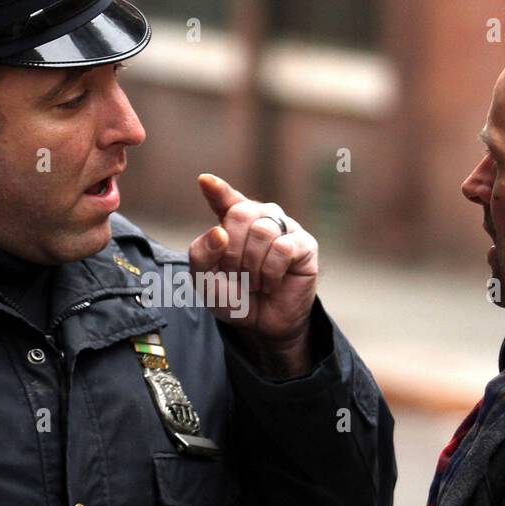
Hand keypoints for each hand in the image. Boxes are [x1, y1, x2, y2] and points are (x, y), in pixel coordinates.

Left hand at [188, 174, 318, 374]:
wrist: (260, 325)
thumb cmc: (234, 297)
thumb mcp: (205, 280)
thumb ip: (200, 254)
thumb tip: (218, 231)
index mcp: (233, 222)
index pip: (225, 199)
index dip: (217, 190)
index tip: (204, 181)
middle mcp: (260, 218)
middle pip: (240, 214)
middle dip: (232, 251)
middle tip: (237, 275)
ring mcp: (284, 229)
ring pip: (262, 231)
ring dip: (252, 265)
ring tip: (255, 282)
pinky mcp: (304, 245)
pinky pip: (283, 248)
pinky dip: (271, 272)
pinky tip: (272, 283)